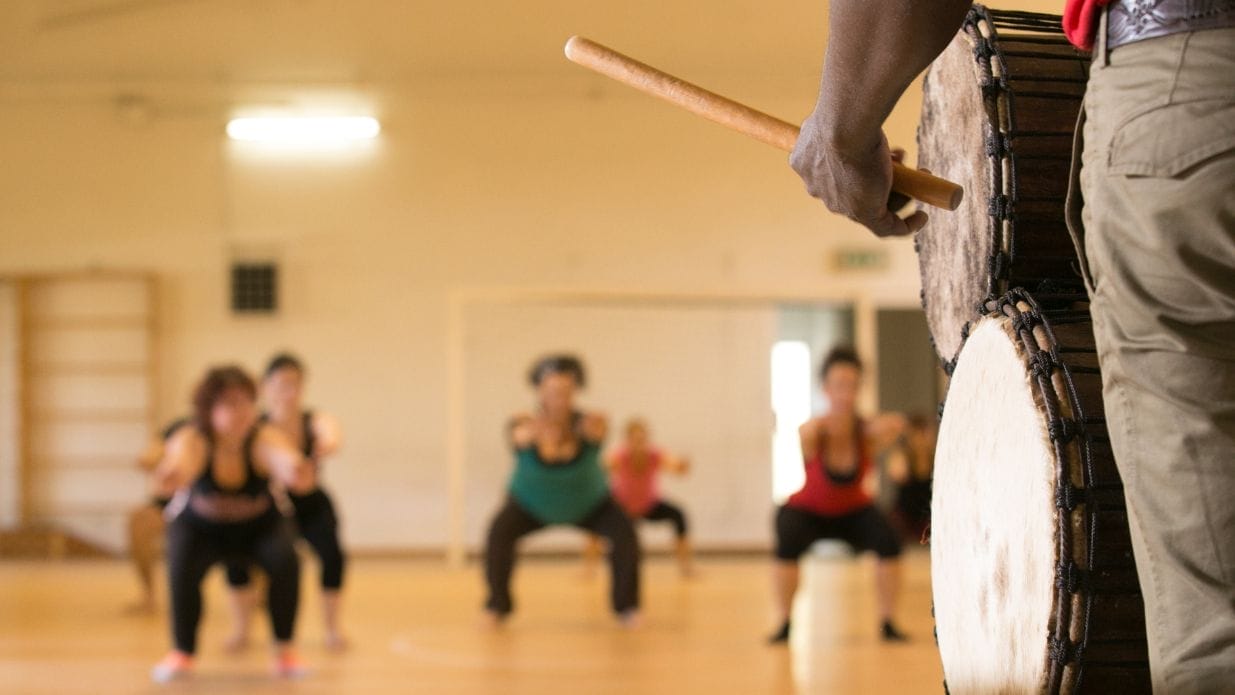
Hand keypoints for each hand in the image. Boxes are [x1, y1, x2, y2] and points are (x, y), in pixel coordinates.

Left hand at [790, 115, 927, 237]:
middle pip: (854, 189)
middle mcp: (820, 188)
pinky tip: (921, 217)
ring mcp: (840, 204)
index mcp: (807, 164)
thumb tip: (849, 97)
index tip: (875, 149)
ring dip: (899, 193)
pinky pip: (886, 228)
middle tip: (902, 161)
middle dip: (880, 175)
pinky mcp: (863, 214)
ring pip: (872, 206)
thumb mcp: (835, 109)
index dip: (857, 161)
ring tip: (918, 172)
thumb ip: (840, 111)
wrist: (845, 126)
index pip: (832, 171)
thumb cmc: (842, 113)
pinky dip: (906, 225)